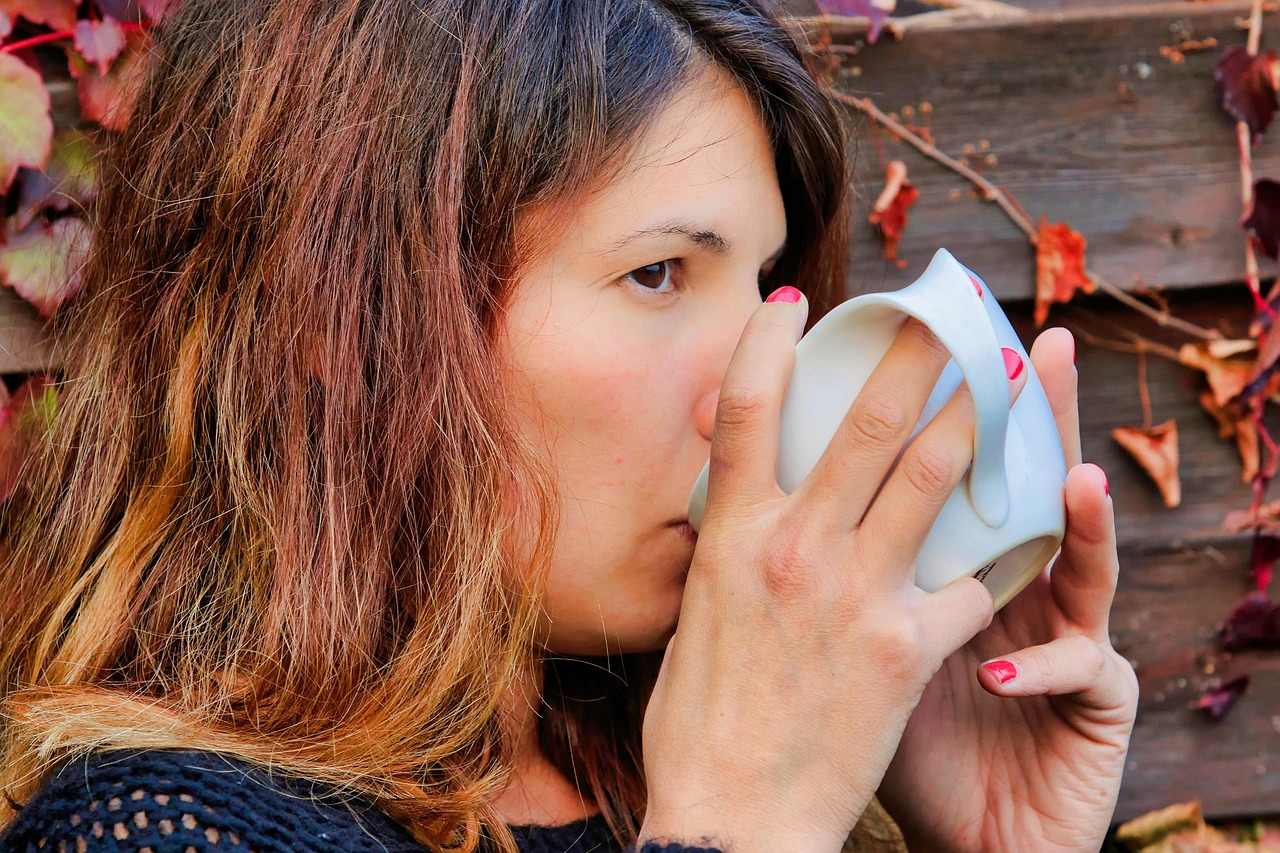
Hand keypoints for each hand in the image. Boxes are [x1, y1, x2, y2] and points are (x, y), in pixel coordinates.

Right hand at [638, 290, 1026, 852]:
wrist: (732, 817)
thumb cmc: (699, 725)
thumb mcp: (693, 618)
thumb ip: (724, 554)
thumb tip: (736, 511)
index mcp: (732, 537)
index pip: (742, 411)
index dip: (766, 343)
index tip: (794, 300)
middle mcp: (793, 547)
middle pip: (866, 422)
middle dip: (915, 355)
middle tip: (947, 315)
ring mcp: (853, 591)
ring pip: (933, 476)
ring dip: (977, 418)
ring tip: (1006, 383)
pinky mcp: (906, 645)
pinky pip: (971, 580)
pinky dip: (1001, 554)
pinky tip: (1027, 532)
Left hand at [874, 327, 1139, 852]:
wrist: (940, 827)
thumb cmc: (874, 731)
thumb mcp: (862, 636)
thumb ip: (838, 561)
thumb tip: (735, 487)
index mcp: (962, 560)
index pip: (970, 466)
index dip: (966, 402)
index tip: (945, 337)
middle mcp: (1026, 582)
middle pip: (1039, 480)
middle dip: (1036, 414)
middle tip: (1035, 348)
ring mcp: (1070, 632)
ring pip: (1088, 558)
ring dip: (1086, 517)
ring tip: (1080, 478)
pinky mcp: (1097, 698)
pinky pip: (1078, 668)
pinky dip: (1036, 664)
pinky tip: (1001, 672)